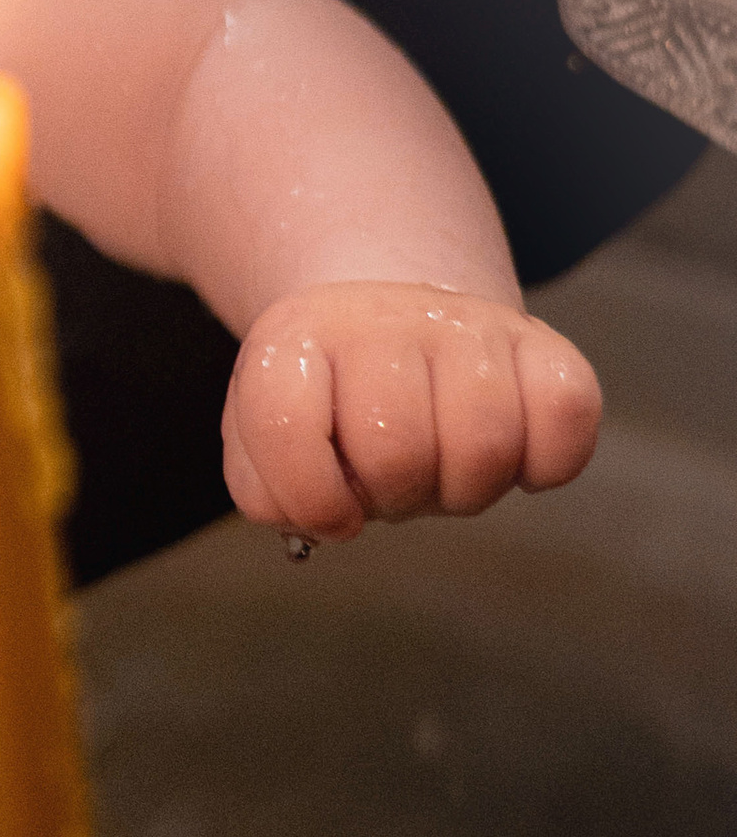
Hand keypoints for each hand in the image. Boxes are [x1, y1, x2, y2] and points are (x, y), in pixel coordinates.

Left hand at [223, 282, 601, 541]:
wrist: (393, 319)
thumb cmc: (333, 400)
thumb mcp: (269, 433)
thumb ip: (269, 489)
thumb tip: (319, 518)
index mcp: (294, 337)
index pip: (285, 427)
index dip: (309, 497)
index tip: (333, 511)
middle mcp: (382, 318)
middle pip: (398, 452)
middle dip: (396, 497)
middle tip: (395, 482)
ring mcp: (469, 324)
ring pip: (484, 444)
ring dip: (466, 490)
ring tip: (445, 468)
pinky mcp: (544, 343)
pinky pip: (567, 415)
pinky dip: (545, 464)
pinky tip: (511, 456)